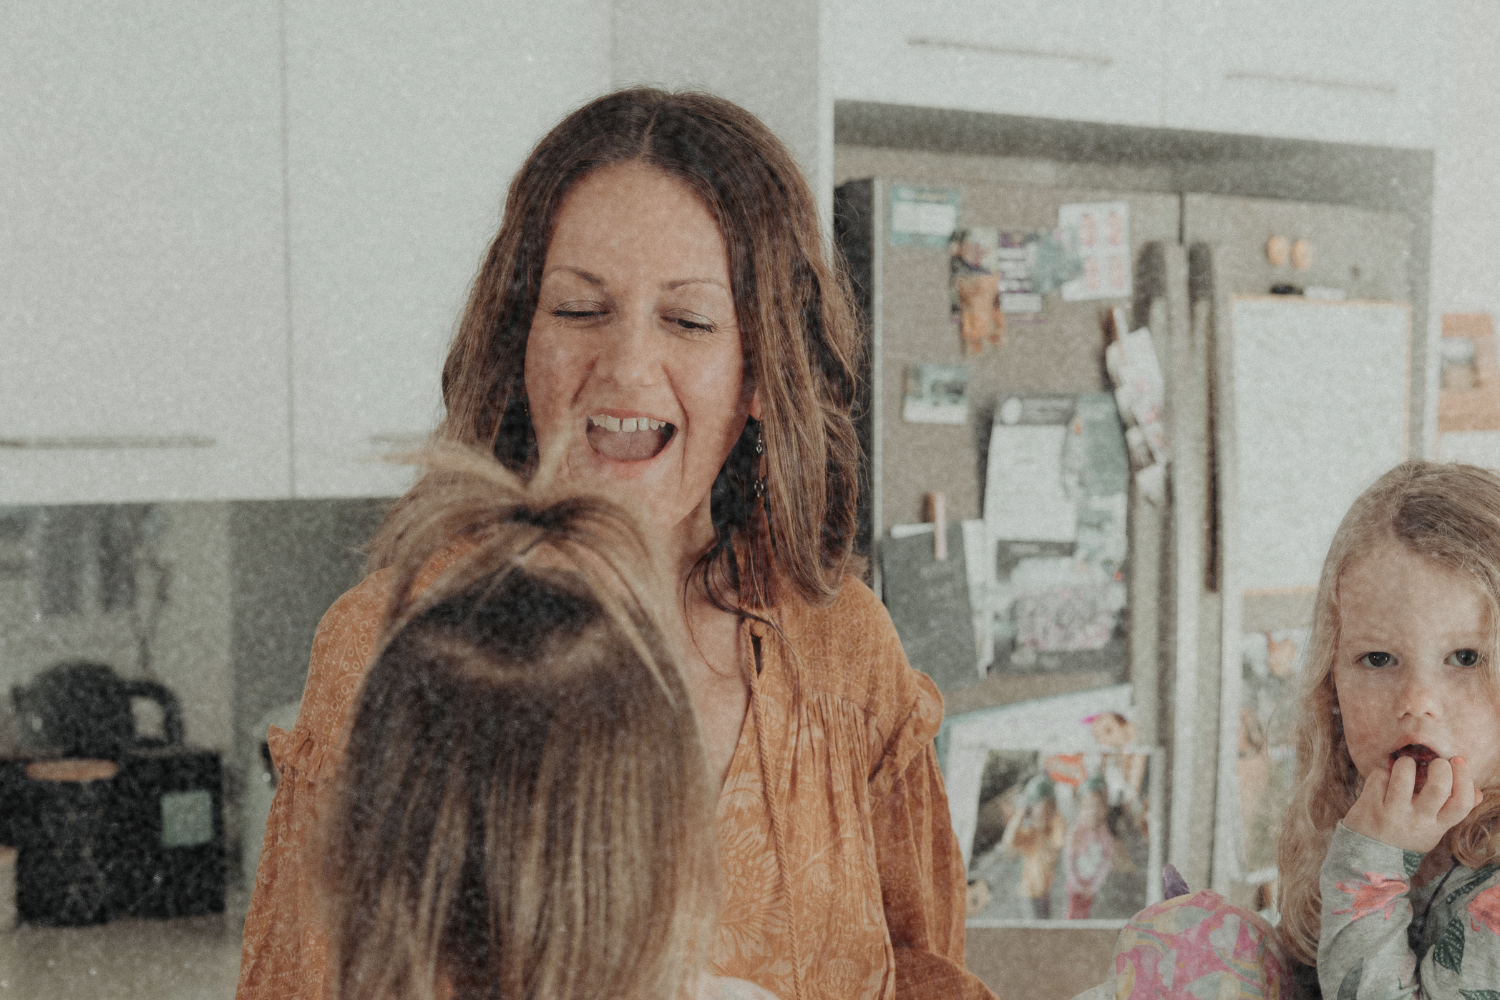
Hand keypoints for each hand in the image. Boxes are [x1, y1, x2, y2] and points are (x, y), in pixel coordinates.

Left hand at [1343, 755, 1482, 853]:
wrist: (1369, 857)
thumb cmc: (1406, 835)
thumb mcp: (1433, 829)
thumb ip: (1452, 811)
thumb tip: (1479, 792)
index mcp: (1436, 827)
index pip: (1461, 803)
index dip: (1464, 779)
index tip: (1458, 761)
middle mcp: (1416, 821)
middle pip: (1438, 787)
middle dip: (1440, 766)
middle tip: (1435, 763)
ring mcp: (1392, 814)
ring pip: (1404, 775)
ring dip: (1407, 763)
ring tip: (1406, 767)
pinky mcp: (1369, 806)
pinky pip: (1379, 776)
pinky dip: (1383, 772)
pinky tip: (1384, 780)